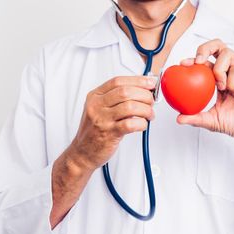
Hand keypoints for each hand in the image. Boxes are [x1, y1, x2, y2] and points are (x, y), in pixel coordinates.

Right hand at [50, 75, 156, 227]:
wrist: (82, 153)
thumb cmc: (93, 132)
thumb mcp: (99, 110)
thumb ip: (115, 99)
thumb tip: (140, 90)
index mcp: (95, 96)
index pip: (118, 82)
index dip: (137, 80)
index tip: (150, 83)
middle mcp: (97, 106)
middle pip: (125, 92)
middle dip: (144, 95)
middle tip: (151, 101)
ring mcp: (102, 120)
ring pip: (130, 107)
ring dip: (146, 110)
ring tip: (149, 115)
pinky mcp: (109, 134)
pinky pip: (131, 124)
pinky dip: (141, 123)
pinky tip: (142, 125)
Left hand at [178, 39, 233, 140]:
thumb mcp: (212, 121)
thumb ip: (196, 118)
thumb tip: (179, 118)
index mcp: (219, 79)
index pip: (205, 62)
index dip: (193, 59)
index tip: (182, 64)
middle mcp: (229, 71)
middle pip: (217, 47)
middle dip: (205, 48)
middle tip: (198, 62)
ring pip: (227, 53)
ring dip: (219, 69)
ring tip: (221, 86)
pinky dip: (233, 81)